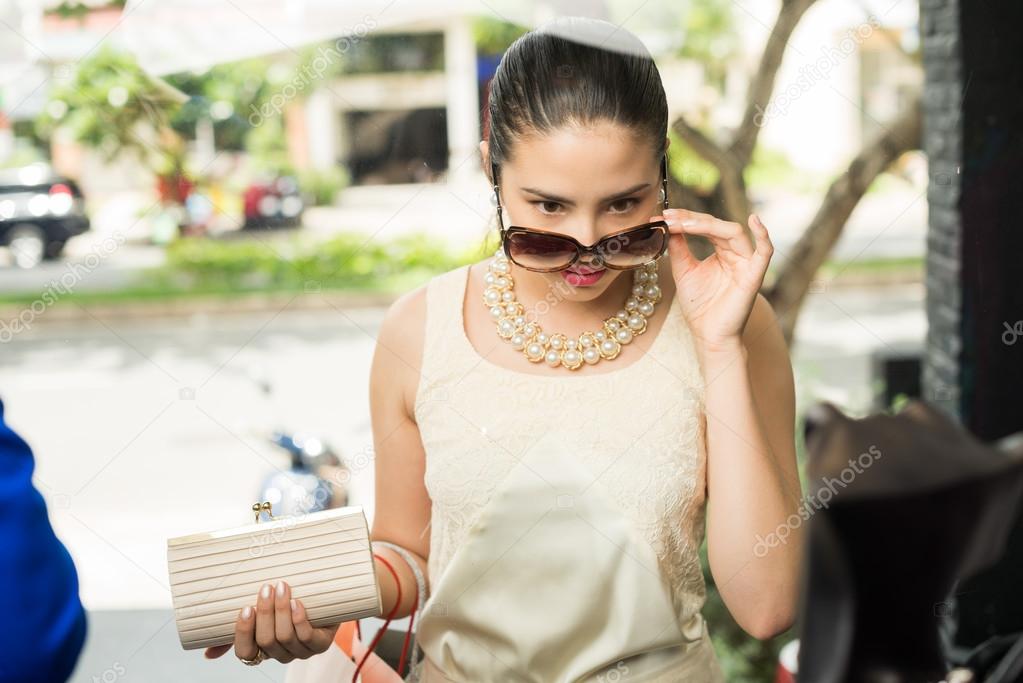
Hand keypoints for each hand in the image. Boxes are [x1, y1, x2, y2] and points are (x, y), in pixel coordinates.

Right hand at [203, 580, 339, 663]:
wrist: (326, 597)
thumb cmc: (289, 601)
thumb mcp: (261, 612)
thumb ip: (237, 627)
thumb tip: (207, 654)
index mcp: (262, 648)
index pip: (245, 652)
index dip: (243, 633)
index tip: (245, 608)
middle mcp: (280, 653)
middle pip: (266, 640)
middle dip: (265, 613)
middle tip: (266, 588)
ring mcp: (301, 651)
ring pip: (285, 637)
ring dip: (282, 611)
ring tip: (283, 587)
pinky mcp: (320, 643)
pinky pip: (307, 637)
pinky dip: (299, 619)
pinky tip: (297, 602)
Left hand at [652, 209, 773, 351]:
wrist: (708, 335)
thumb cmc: (700, 306)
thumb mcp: (684, 271)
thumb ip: (679, 248)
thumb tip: (668, 225)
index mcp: (721, 251)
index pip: (705, 226)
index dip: (685, 219)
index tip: (662, 216)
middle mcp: (736, 254)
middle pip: (718, 226)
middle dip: (692, 219)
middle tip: (669, 217)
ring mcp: (746, 263)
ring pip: (733, 233)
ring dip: (707, 225)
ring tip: (683, 223)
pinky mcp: (754, 276)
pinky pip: (765, 252)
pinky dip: (764, 235)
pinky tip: (755, 220)